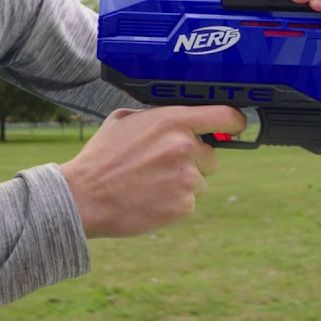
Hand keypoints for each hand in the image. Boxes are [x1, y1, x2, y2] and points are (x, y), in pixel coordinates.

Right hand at [59, 106, 245, 237]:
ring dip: (182, 185)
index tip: (236, 127)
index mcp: (172, 121)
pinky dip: (174, 204)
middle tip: (162, 167)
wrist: (84, 197)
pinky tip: (150, 199)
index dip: (235, 122)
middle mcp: (184, 147)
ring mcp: (185, 178)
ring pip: (200, 182)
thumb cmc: (101, 157)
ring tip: (150, 185)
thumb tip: (175, 114)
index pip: (225, 115)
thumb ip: (155, 115)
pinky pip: (189, 203)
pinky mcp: (182, 206)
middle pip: (211, 156)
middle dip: (193, 162)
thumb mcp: (124, 120)